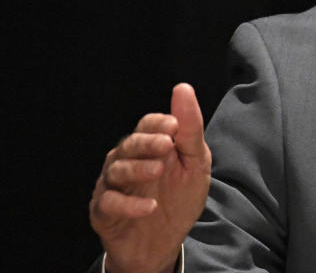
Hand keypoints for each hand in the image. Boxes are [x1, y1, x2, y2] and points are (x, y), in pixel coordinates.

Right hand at [90, 83, 211, 272]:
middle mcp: (128, 161)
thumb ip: (190, 130)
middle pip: (129, 143)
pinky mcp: (104, 211)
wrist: (165, 243)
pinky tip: (150, 206)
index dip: (158, 123)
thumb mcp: (195, 163)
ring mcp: (113, 185)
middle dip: (146, 142)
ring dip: (137, 169)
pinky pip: (109, 202)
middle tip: (165, 145)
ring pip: (116, 169)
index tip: (174, 125)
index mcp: (150, 147)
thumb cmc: (180, 198)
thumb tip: (183, 89)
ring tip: (158, 172)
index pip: (148, 125)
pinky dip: (128, 204)